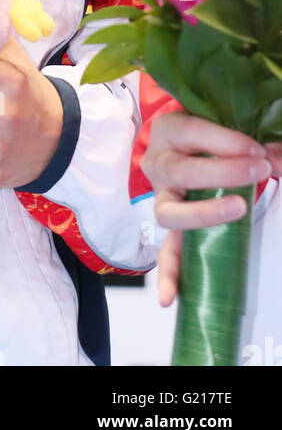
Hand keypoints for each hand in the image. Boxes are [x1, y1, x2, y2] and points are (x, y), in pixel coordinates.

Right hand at [142, 111, 281, 306]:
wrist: (188, 150)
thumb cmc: (212, 140)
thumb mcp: (230, 135)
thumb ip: (258, 147)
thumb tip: (279, 160)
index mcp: (169, 131)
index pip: (191, 133)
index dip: (225, 142)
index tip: (258, 151)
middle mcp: (159, 164)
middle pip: (181, 171)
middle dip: (224, 171)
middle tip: (259, 171)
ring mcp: (162, 198)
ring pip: (170, 212)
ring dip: (204, 214)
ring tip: (238, 209)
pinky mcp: (172, 229)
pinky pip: (166, 254)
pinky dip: (168, 276)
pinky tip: (171, 299)